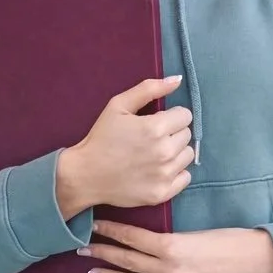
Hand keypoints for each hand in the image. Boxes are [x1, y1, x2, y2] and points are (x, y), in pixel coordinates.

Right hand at [56, 75, 192, 216]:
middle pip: (187, 135)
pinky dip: (175, 173)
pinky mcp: (162, 192)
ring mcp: (165, 174)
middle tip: (151, 139)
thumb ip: (149, 89)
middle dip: (172, 133)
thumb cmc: (101, 138)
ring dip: (175, 152)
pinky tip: (157, 170)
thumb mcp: (118, 105)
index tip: (156, 122)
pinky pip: (185, 178)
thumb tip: (177, 80)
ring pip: (187, 155)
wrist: (84, 175)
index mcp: (156, 128)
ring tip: (153, 154)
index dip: (170, 116)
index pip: (185, 116)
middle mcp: (164, 151)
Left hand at [79, 221, 272, 272]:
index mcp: (173, 247)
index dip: (111, 232)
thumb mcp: (199, 233)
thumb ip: (170, 241)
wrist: (261, 263)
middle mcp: (170, 272)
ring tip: (94, 271)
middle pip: (128, 261)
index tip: (95, 226)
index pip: (132, 239)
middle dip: (103, 253)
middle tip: (83, 248)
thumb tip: (142, 241)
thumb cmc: (234, 241)